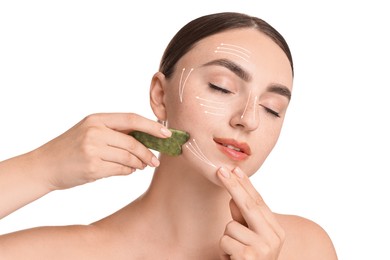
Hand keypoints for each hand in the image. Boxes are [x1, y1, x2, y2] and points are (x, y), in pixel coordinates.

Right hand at [33, 113, 170, 189]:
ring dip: (139, 164)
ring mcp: (93, 150)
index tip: (167, 134)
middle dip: (148, 153)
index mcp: (96, 119)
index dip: (152, 126)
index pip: (132, 119)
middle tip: (155, 161)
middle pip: (133, 142)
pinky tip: (127, 171)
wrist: (45, 165)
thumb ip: (115, 132)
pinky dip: (128, 172)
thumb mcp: (90, 131)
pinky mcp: (92, 168)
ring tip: (141, 166)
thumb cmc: (71, 148)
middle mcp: (95, 132)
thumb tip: (147, 138)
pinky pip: (120, 170)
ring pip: (129, 158)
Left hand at [217, 167, 284, 258]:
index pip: (259, 202)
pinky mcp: (248, 257)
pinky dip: (224, 250)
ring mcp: (263, 248)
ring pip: (231, 226)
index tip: (235, 170)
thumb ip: (244, 220)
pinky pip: (225, 241)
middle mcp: (273, 238)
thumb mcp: (250, 239)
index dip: (245, 185)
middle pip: (249, 205)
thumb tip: (232, 198)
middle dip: (233, 186)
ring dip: (227, 238)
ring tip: (234, 253)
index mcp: (276, 231)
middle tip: (221, 170)